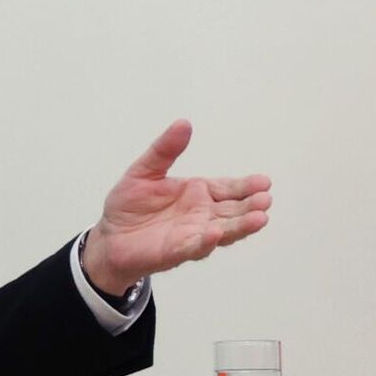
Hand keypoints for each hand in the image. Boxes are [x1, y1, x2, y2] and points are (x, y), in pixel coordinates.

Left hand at [81, 120, 271, 292]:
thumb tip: (183, 124)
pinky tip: (215, 234)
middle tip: (266, 200)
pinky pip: (193, 247)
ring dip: (240, 226)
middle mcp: (202, 216)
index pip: (229, 189)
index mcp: (198, 194)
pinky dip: (205, 242)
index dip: (247, 186)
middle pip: (233, 212)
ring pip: (223, 232)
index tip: (264, 182)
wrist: (110, 236)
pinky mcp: (175, 252)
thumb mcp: (145, 170)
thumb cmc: (130, 206)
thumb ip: (165, 149)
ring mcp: (192, 235)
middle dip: (251, 207)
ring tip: (259, 219)